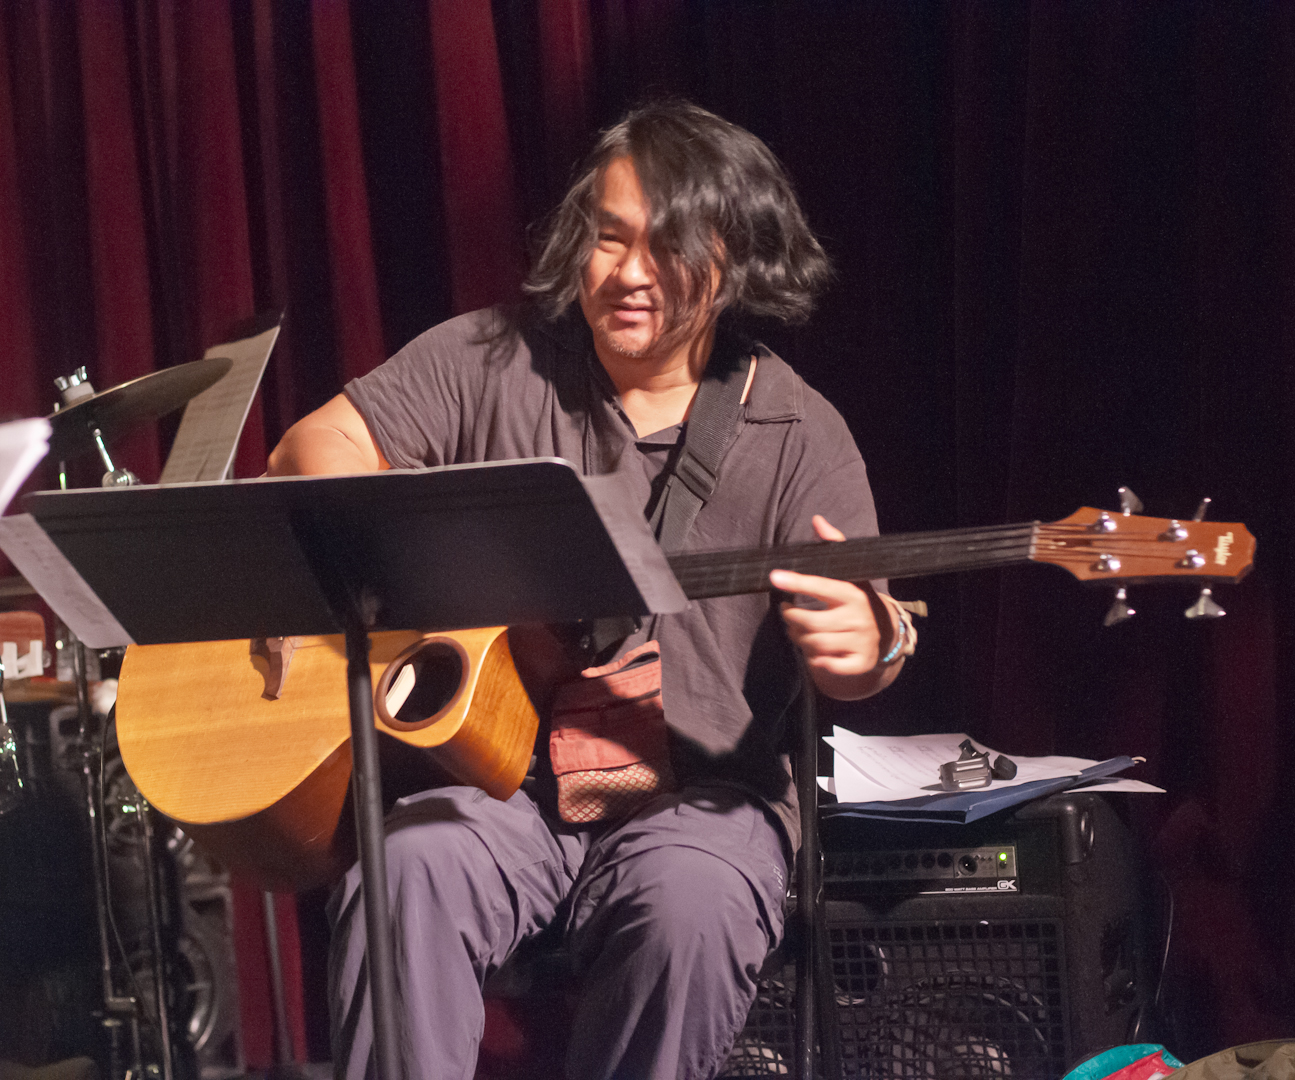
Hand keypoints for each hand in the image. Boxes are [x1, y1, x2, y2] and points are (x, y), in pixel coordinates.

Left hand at [770, 515, 902, 700]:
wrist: (888, 634)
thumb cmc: (858, 600)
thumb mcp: (851, 574)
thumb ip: (834, 547)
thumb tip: (817, 520)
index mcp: (853, 594)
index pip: (821, 585)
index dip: (796, 582)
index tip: (774, 576)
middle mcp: (858, 618)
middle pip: (810, 622)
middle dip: (791, 618)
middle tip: (786, 613)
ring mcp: (859, 642)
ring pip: (813, 644)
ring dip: (798, 638)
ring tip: (796, 630)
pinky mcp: (858, 663)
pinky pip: (826, 665)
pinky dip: (814, 659)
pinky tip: (814, 649)